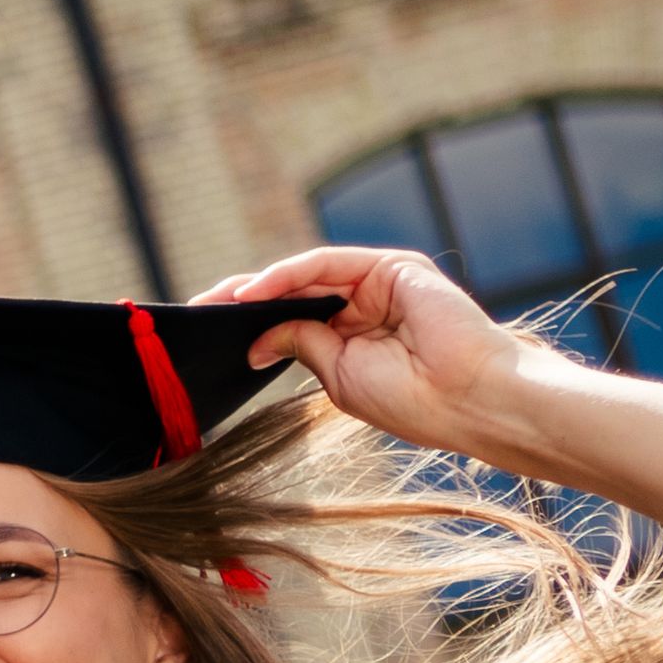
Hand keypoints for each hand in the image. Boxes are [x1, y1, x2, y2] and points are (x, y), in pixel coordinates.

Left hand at [189, 242, 552, 471]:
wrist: (467, 397)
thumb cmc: (410, 398)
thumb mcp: (338, 374)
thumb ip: (300, 344)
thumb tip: (255, 339)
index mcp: (352, 334)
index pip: (291, 318)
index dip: (248, 321)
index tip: (203, 331)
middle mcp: (364, 304)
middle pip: (292, 291)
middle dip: (242, 300)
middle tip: (195, 310)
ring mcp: (378, 282)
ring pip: (305, 276)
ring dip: (257, 286)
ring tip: (215, 303)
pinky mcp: (390, 266)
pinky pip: (327, 264)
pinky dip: (287, 274)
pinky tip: (254, 292)